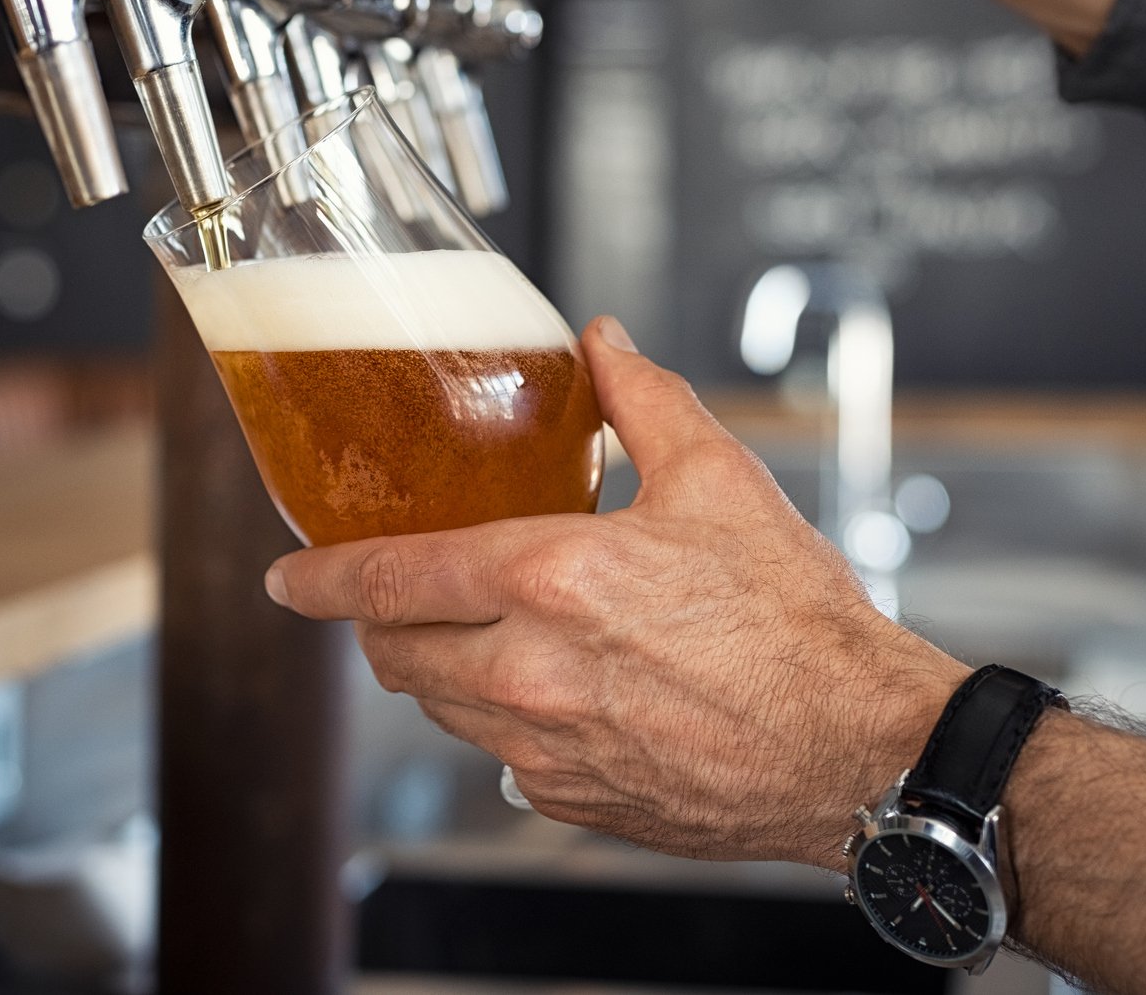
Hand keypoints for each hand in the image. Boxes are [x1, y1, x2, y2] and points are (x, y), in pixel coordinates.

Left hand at [264, 316, 968, 867]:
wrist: (858, 747)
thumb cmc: (797, 621)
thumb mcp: (719, 480)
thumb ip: (642, 400)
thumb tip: (600, 342)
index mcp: (553, 580)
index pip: (391, 579)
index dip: (322, 578)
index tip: (287, 578)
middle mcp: (532, 673)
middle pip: (396, 653)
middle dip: (377, 623)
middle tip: (393, 596)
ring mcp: (548, 750)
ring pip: (440, 709)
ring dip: (437, 668)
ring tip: (479, 632)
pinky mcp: (574, 802)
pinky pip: (499, 759)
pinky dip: (501, 721)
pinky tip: (550, 689)